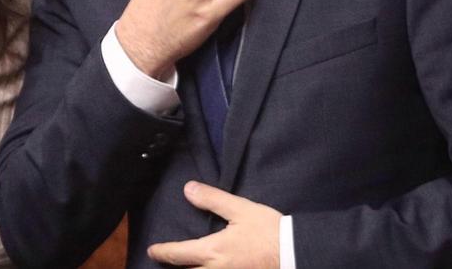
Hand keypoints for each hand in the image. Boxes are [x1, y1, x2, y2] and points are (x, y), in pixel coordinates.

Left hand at [148, 181, 281, 268]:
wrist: (298, 254)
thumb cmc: (270, 232)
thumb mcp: (241, 210)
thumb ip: (212, 200)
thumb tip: (187, 189)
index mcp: (213, 252)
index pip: (178, 255)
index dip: (162, 252)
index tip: (152, 251)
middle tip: (164, 263)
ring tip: (187, 267)